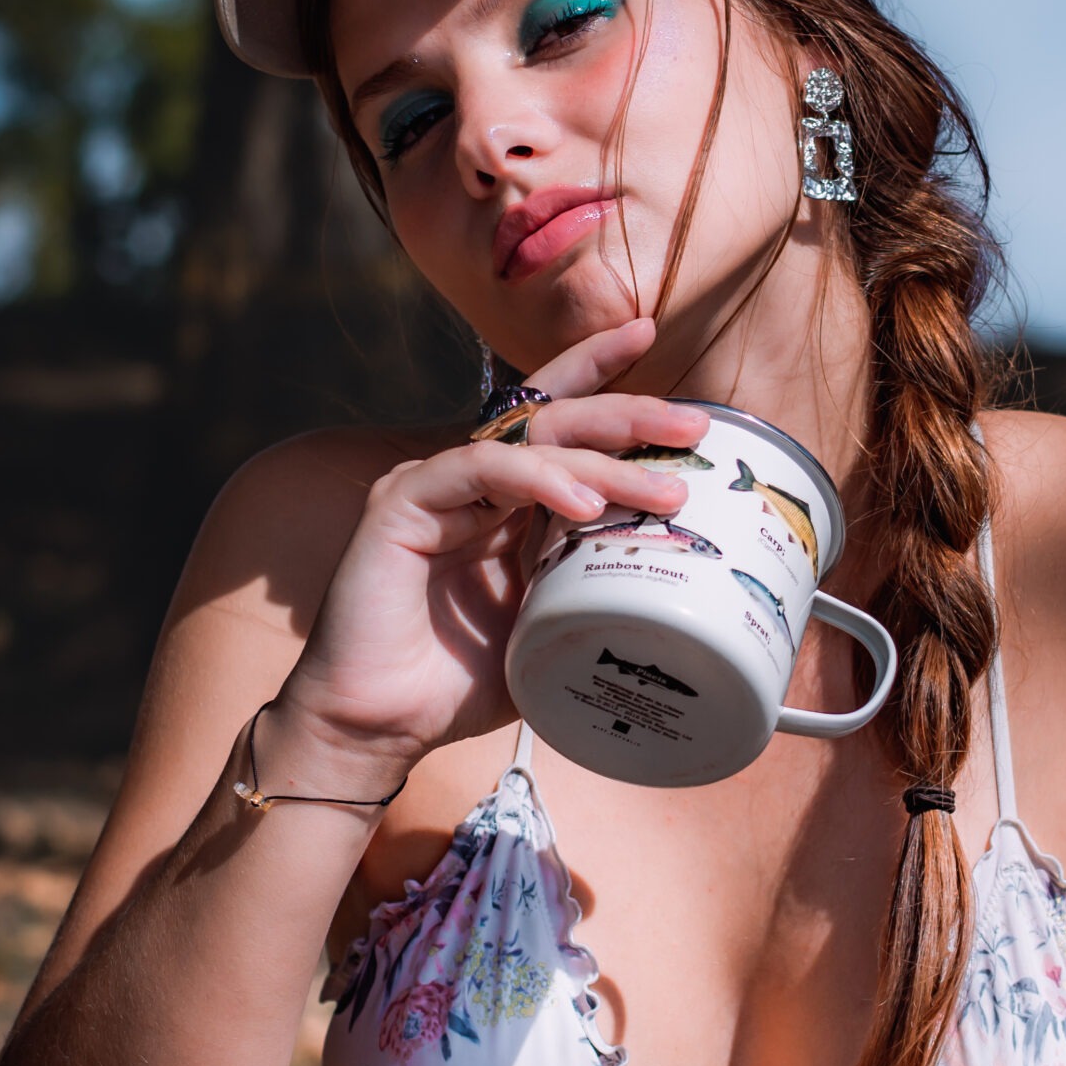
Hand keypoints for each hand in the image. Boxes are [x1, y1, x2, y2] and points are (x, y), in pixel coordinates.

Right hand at [269, 316, 707, 790]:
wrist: (375, 727)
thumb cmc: (455, 683)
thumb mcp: (549, 627)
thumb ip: (592, 587)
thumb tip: (673, 577)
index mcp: (505, 501)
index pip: (555, 417)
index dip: (599, 373)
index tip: (649, 338)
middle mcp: (470, 482)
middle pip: (554, 418)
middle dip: (626, 414)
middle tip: (690, 426)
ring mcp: (434, 486)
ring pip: (527, 442)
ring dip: (600, 457)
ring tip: (660, 488)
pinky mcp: (401, 503)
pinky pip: (478, 470)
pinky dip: (535, 479)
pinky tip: (582, 504)